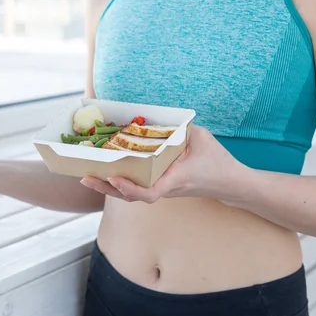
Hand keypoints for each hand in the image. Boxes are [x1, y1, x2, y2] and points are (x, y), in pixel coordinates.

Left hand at [80, 126, 247, 203]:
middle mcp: (165, 188)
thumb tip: (155, 119)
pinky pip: (137, 187)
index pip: (149, 193)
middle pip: (131, 196)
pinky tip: (107, 172)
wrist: (229, 183)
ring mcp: (162, 189)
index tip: (114, 178)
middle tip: (85, 178)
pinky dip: (120, 182)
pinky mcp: (161, 186)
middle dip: (107, 188)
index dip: (130, 188)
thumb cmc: (217, 161)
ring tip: (88, 177)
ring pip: (131, 194)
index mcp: (175, 179)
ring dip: (109, 187)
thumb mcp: (201, 137)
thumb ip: (179, 128)